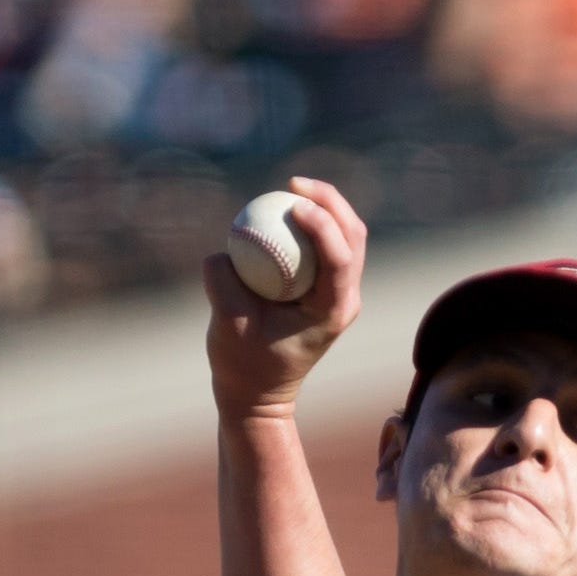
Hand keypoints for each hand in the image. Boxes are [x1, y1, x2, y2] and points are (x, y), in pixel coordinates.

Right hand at [204, 176, 366, 419]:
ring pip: (346, 235)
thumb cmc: (243, 364)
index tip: (292, 203)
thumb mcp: (226, 326)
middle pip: (354, 235)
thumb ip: (223, 286)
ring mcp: (339, 292)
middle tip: (294, 182)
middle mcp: (345, 299)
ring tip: (291, 187)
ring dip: (324, 206)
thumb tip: (222, 251)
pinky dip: (309, 222)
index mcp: (332, 311)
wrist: (257, 393)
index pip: (339, 257)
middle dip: (330, 201)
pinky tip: (282, 209)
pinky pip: (325, 244)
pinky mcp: (324, 287)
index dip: (322, 223)